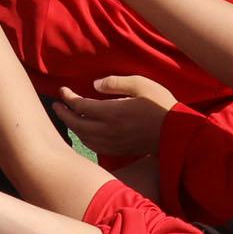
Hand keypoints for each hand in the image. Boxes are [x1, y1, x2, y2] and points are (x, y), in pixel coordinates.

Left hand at [55, 74, 176, 158]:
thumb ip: (115, 83)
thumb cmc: (160, 104)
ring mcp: (113, 142)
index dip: (68, 98)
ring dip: (72, 127)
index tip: (62, 90)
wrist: (176, 133)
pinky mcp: (118, 150)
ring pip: (83, 137)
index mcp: (111, 112)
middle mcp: (108, 130)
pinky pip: (94, 146)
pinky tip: (84, 133)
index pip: (81, 106)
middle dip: (64, 114)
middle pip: (77, 124)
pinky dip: (84, 138)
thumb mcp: (141, 84)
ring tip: (67, 117)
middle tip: (56, 104)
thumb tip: (95, 84)